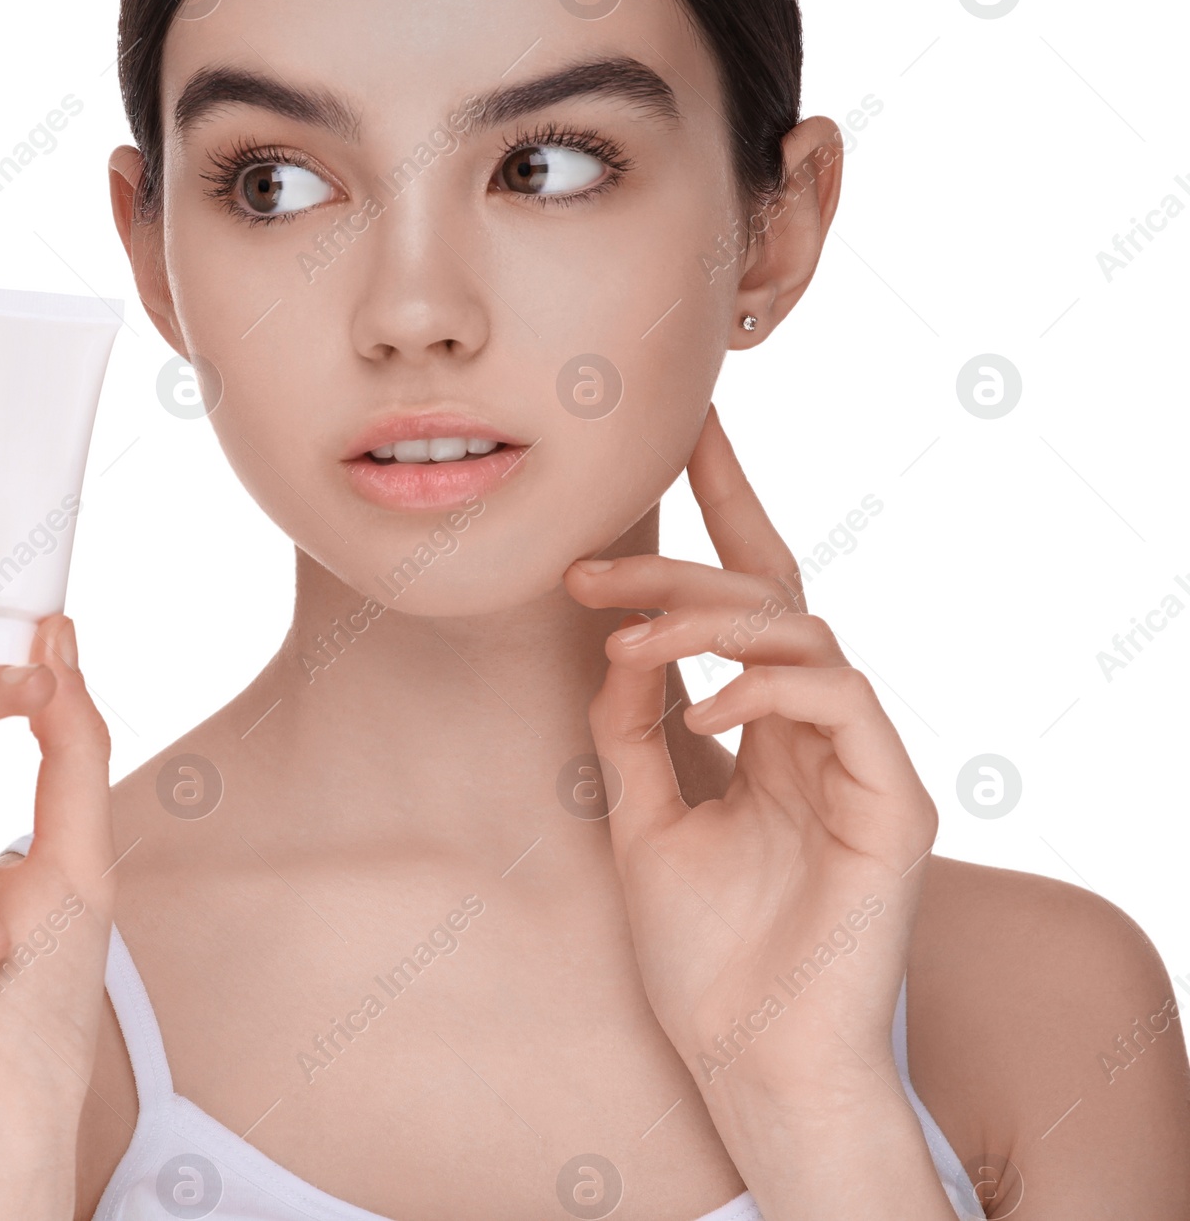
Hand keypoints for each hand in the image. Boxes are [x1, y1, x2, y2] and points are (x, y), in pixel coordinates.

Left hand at [563, 405, 938, 1108]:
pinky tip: (706, 705)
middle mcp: (819, 728)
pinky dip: (770, 685)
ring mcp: (862, 760)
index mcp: (766, 726)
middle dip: (678, 569)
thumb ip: (633, 727)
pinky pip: (842, 699)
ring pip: (804, 632)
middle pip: (768, 600)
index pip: (755, 594)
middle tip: (590, 570)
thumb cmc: (700, 952)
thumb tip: (615, 646)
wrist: (745, 1056)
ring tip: (628, 645)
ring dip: (707, 623)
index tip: (688, 431)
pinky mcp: (896, 801)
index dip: (728, 504)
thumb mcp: (641, 818)